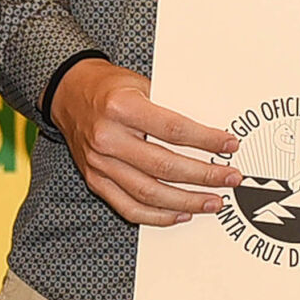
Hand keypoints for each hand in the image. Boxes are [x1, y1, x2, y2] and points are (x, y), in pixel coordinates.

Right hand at [49, 58, 240, 226]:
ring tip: (213, 201)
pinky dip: (157, 216)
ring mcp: (99, 163)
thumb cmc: (111, 88)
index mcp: (121, 107)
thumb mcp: (142, 84)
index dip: (206, 140)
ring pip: (149, 193)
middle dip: (203, 176)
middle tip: (230, 178)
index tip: (230, 145)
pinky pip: (129, 207)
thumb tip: (211, 133)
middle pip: (164, 166)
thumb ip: (171, 106)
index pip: (173, 129)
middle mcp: (107, 138)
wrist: (70, 94)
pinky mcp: (95, 180)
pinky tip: (181, 213)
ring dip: (186, 201)